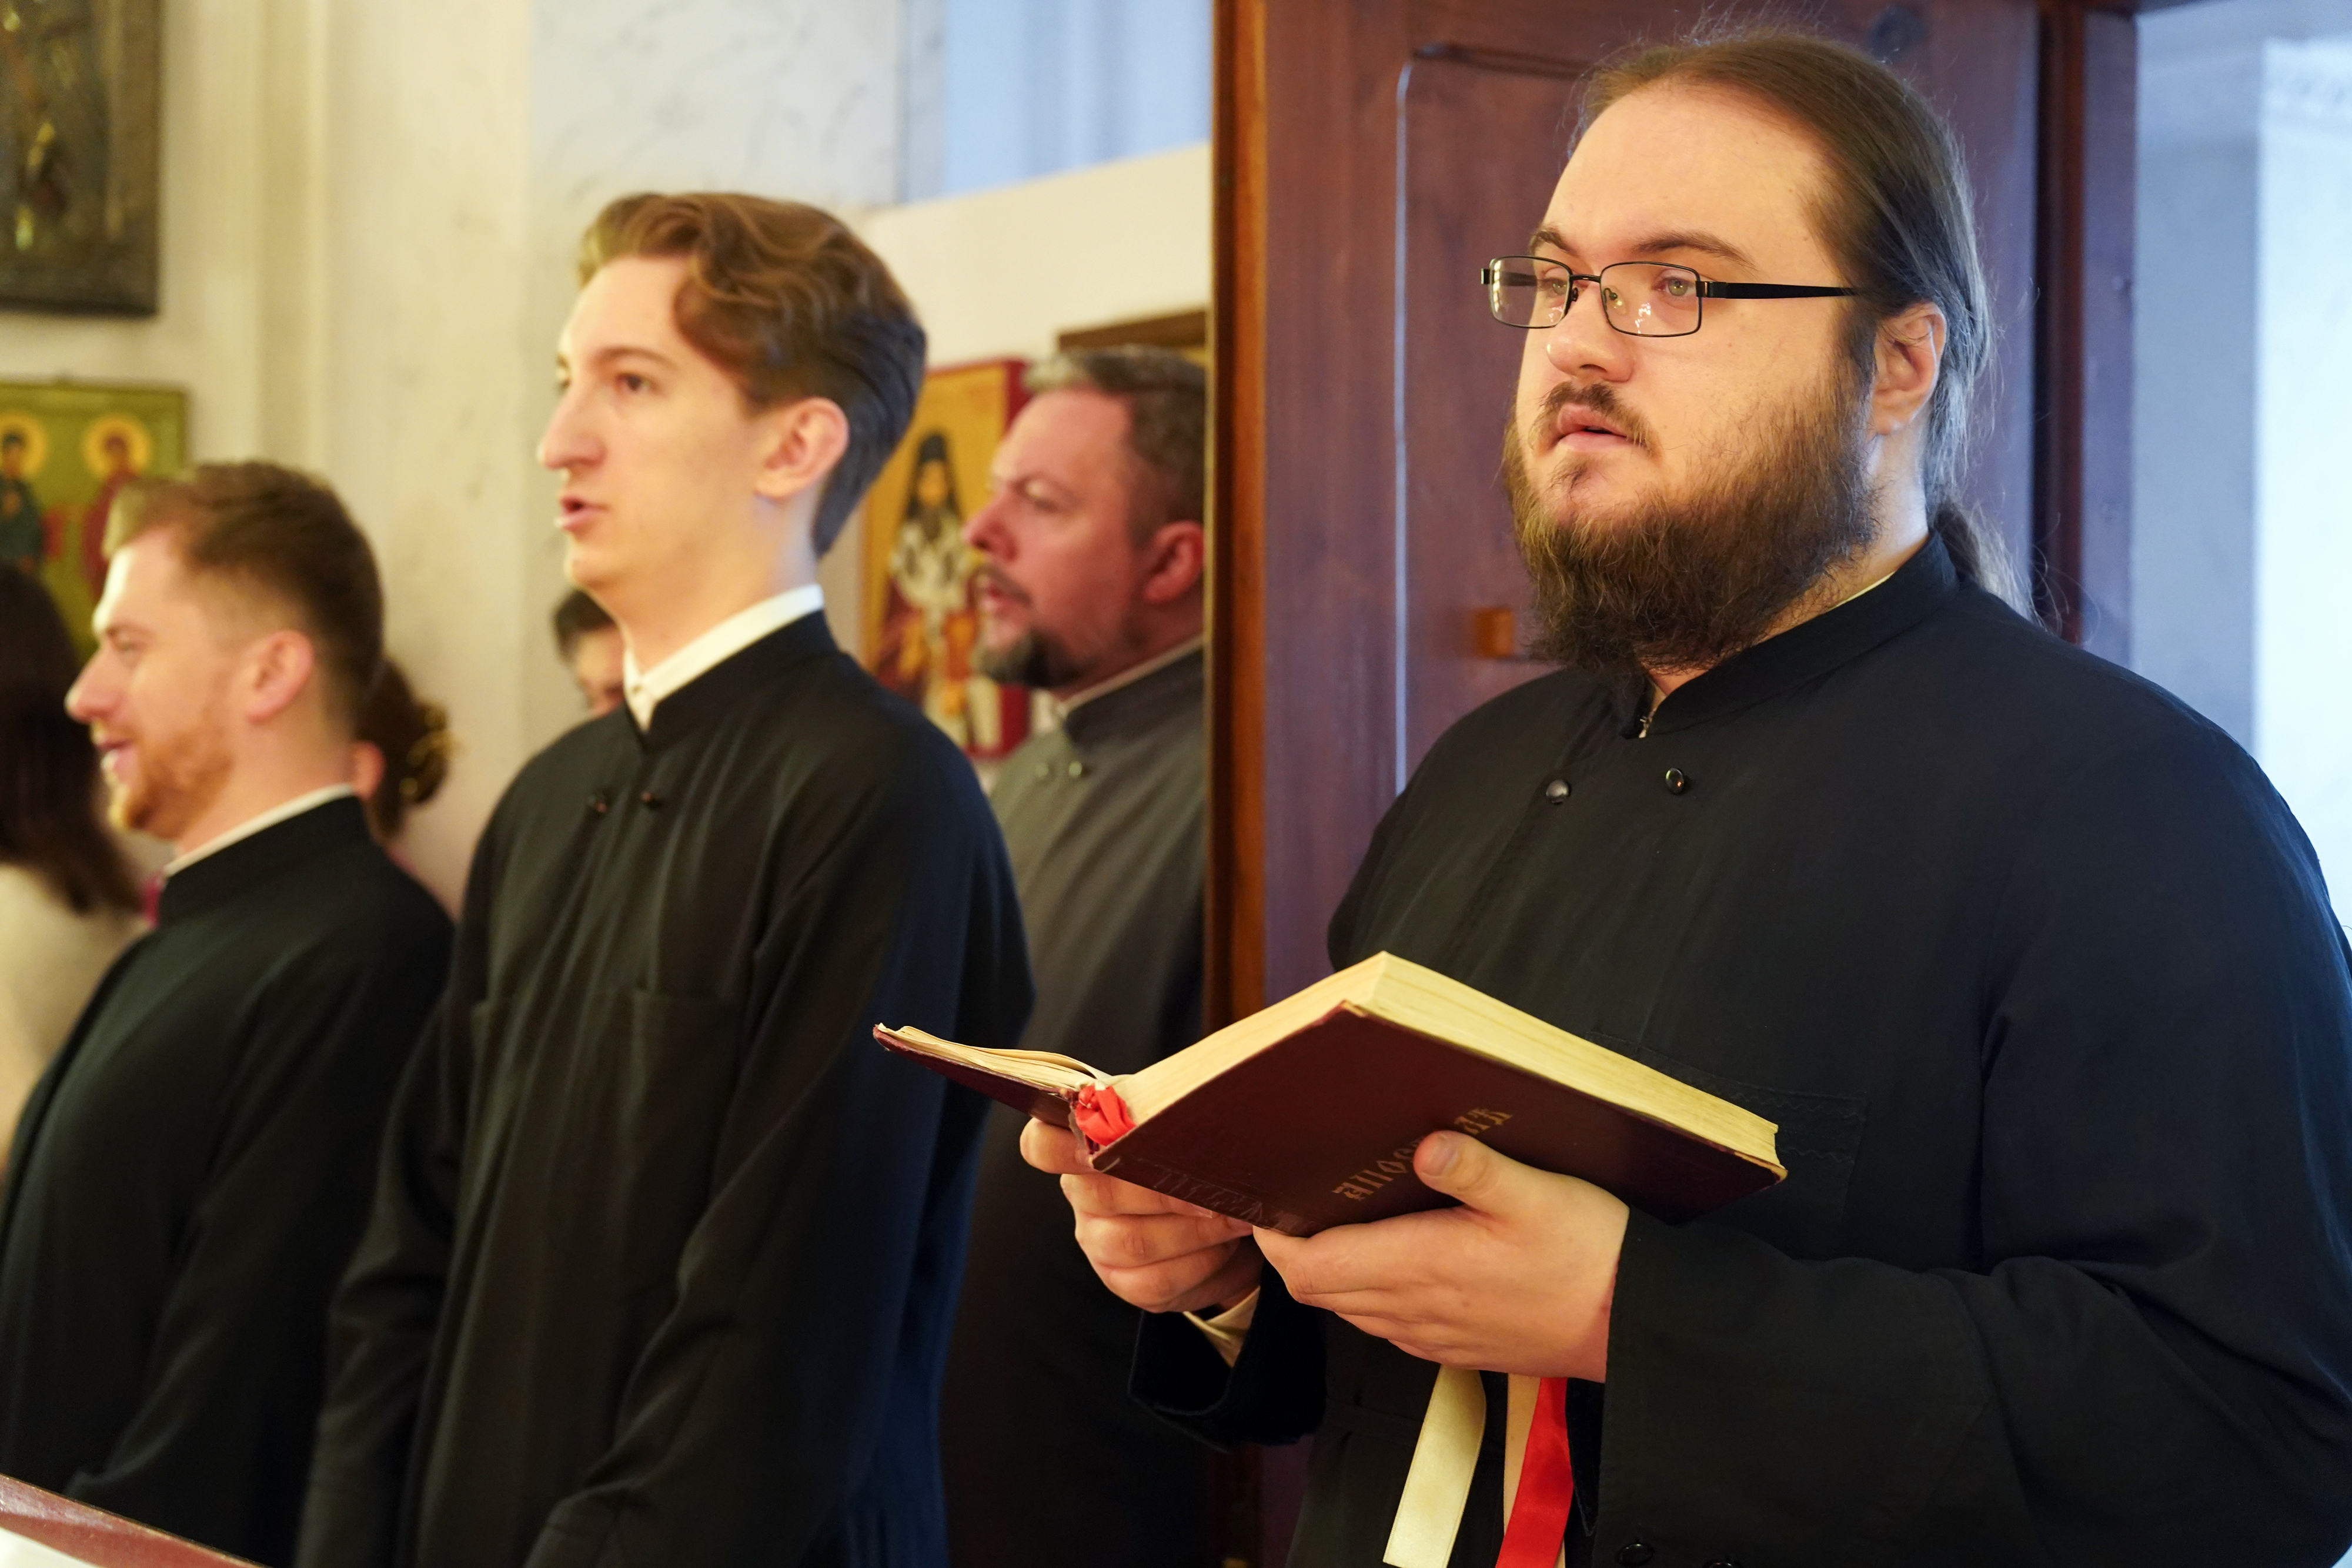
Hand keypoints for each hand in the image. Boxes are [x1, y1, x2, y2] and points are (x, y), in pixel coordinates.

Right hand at [1021, 1117, 1263, 1313]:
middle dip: (1166, 1192)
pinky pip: (1154, 1281)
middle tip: (1219, 1187)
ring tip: (1236, 1217)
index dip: (1061, 1145)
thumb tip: (1192, 1109)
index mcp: (1085, 1144)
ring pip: (1131, 1243)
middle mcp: (1081, 1194)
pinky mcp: (1123, 1282)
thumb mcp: (1184, 1122)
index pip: (1043, 1145)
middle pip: (1099, 1194)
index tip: (1100, 1142)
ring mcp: (1097, 1241)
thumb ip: (1171, 1114)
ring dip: (1194, 1231)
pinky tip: (1227, 1247)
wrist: (1229, 1210)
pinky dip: (1200, 1264)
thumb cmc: (1199, 1154)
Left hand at [1256, 1131, 1627, 1378]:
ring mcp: (1433, 1335)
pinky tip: (1393, 1256)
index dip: (1275, 1237)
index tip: (1266, 1200)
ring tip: (1334, 1219)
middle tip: (1291, 1200)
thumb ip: (1476, 1168)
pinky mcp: (1456, 1346)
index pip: (1310, 1267)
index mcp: (1421, 1268)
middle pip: (1318, 1290)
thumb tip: (1426, 1144)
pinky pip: (1387, 1324)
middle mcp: (1415, 1311)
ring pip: (1349, 1308)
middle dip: (1292, 1248)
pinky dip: (1368, 1293)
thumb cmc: (1589, 1257)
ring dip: (1330, 1270)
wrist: (1635, 1325)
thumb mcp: (1537, 1193)